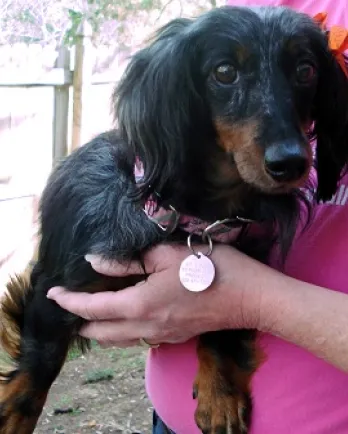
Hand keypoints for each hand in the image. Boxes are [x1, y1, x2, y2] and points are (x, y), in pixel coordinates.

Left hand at [47, 244, 261, 346]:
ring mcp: (161, 336)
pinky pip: (136, 340)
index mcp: (141, 304)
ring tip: (91, 313)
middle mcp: (147, 327)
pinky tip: (124, 316)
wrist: (250, 297)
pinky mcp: (173, 337)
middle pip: (101, 333)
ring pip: (117, 341)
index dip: (69, 302)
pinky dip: (120, 332)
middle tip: (71, 304)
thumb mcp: (167, 254)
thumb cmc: (212, 268)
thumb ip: (128, 261)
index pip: (93, 309)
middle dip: (80, 321)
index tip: (53, 294)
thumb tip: (95, 262)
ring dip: (99, 329)